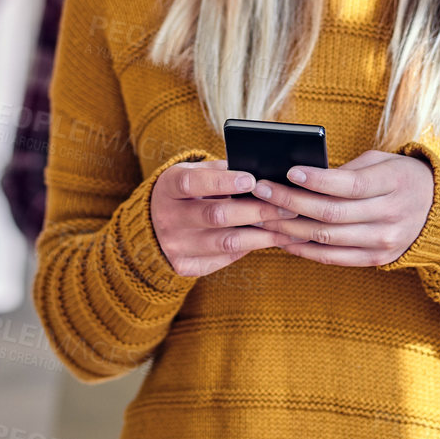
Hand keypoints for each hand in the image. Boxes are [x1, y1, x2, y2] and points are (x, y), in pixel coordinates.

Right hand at [148, 158, 301, 277]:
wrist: (152, 226)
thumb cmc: (185, 192)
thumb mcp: (193, 173)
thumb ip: (220, 171)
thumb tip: (262, 172)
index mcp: (168, 187)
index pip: (193, 183)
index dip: (222, 182)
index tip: (253, 180)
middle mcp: (167, 218)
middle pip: (216, 216)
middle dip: (256, 210)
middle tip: (287, 206)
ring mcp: (175, 246)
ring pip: (226, 243)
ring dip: (262, 235)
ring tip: (288, 227)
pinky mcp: (185, 267)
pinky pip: (225, 258)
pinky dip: (251, 248)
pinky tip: (271, 239)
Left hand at [254, 150, 433, 266]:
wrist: (436, 211)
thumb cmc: (398, 177)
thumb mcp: (381, 161)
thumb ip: (347, 169)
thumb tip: (300, 175)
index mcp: (392, 184)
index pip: (348, 185)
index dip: (317, 180)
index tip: (289, 172)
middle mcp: (389, 216)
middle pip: (331, 213)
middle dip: (290, 202)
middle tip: (260, 191)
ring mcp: (383, 242)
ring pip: (326, 238)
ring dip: (289, 228)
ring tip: (261, 216)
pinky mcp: (376, 260)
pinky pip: (332, 258)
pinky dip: (303, 250)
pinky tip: (282, 238)